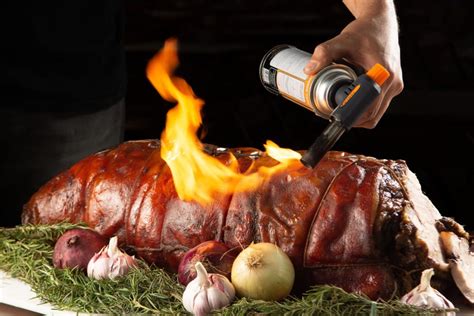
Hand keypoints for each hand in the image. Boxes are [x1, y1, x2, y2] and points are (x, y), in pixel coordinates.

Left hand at [304, 2, 402, 127]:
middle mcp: (393, 83)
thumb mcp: (342, 40)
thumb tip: (309, 70)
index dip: (351, 115)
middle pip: (372, 116)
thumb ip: (324, 53)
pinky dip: (363, 109)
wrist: (380, 23)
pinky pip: (377, 107)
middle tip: (331, 115)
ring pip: (375, 114)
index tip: (334, 115)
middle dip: (350, 119)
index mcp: (384, 75)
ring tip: (338, 109)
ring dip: (357, 116)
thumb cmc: (365, 32)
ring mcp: (394, 87)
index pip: (368, 107)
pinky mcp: (391, 88)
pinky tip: (348, 103)